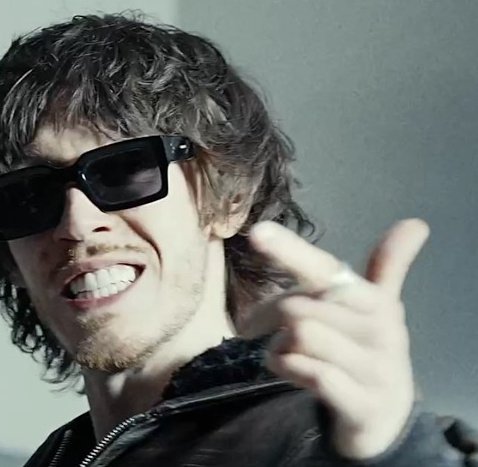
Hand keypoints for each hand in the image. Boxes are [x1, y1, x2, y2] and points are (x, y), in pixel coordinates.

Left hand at [242, 218, 429, 459]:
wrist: (385, 417)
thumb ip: (385, 266)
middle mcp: (381, 330)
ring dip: (279, 347)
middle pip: (297, 306)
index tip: (256, 231)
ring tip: (293, 355)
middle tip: (274, 332)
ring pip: (300, 337)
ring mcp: (376, 368)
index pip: (326, 270)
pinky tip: (293, 373)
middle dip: (272, 320)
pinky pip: (311, 372)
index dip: (290, 251)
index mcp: (374, 301)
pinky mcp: (364, 403)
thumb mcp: (374, 308)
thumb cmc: (366, 351)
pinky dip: (288, 370)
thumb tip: (417, 223)